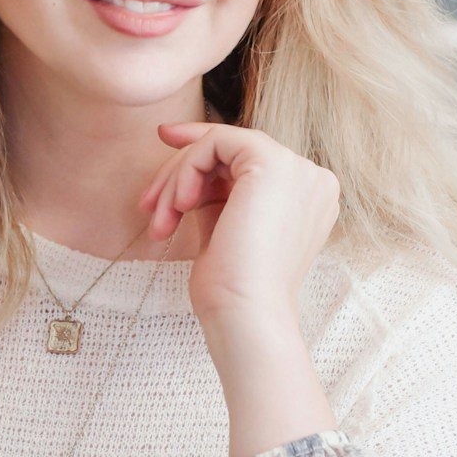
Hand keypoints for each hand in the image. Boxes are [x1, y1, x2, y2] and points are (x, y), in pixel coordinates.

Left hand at [140, 122, 338, 338]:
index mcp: (304, 199)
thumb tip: (186, 170)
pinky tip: (179, 205)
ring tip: (161, 222)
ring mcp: (297, 169)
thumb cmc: (232, 290)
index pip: (247, 163)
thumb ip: (217, 196)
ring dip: (177, 179)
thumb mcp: (225, 230)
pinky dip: (187, 169)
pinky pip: (216, 142)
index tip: (164, 141)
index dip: (203, 153)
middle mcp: (309, 179)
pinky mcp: (273, 163)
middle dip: (180, 172)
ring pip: (220, 145)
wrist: (246, 315)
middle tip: (146, 205)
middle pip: (232, 153)